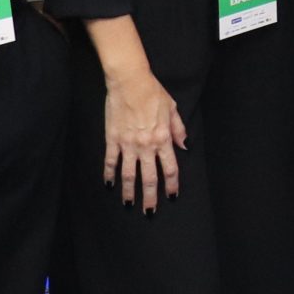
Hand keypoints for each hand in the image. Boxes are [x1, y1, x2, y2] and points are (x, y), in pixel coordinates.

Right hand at [104, 68, 187, 212]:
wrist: (129, 81)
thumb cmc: (153, 93)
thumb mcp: (172, 109)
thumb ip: (178, 129)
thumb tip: (185, 146)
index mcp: (163, 138)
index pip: (170, 169)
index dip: (171, 185)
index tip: (172, 197)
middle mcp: (146, 145)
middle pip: (149, 177)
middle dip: (150, 197)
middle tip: (149, 212)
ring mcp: (128, 143)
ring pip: (129, 174)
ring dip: (129, 191)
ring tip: (129, 203)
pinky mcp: (113, 139)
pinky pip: (111, 161)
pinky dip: (109, 174)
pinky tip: (109, 185)